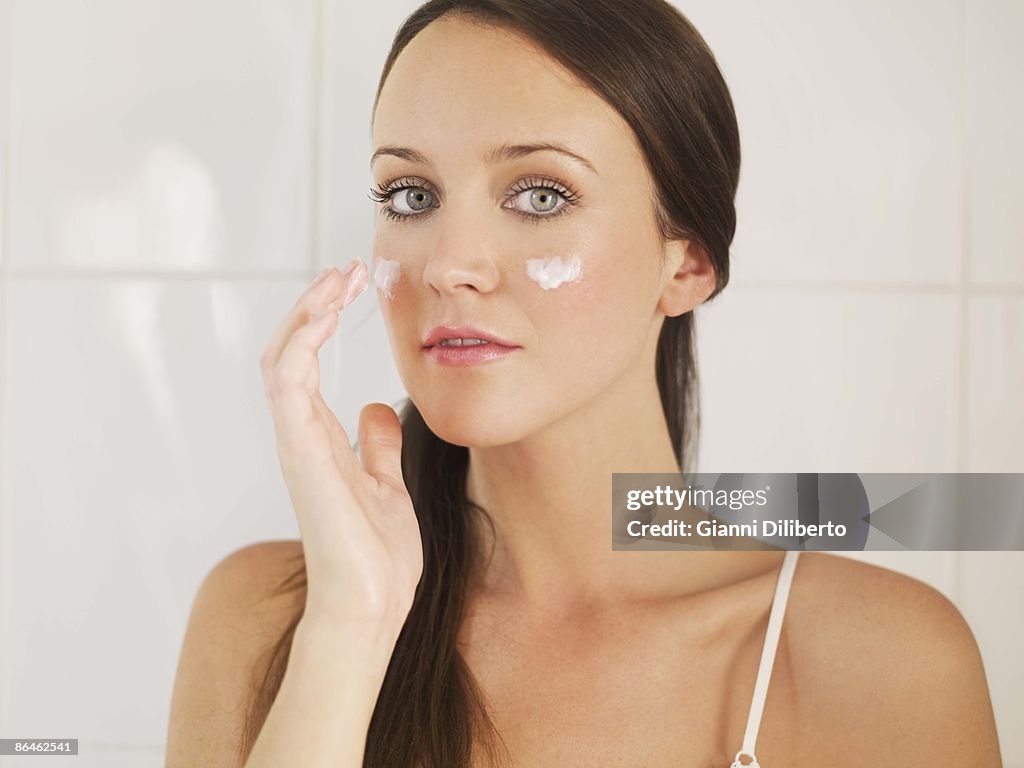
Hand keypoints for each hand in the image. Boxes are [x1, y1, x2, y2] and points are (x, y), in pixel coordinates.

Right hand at [258, 262, 422, 628]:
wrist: (373, 604)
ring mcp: (297, 442)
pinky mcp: (301, 454)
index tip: (353, 284)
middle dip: (313, 305)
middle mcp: (301, 434)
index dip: (322, 318)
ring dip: (305, 313)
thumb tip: (377, 409)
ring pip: (281, 359)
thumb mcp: (386, 483)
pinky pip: (287, 385)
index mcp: (320, 437)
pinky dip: (300, 344)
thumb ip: (376, 446)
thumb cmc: (377, 554)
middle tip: (347, 270)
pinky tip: (325, 317)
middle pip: (289, 350)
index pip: (306, 361)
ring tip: (337, 280)